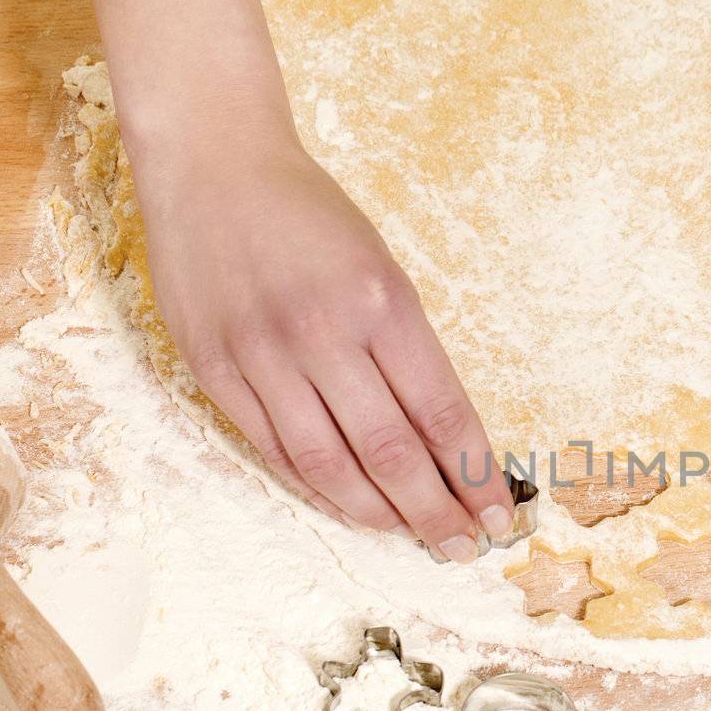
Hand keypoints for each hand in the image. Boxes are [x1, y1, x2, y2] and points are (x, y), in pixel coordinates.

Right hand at [133, 138, 513, 562]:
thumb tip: (445, 439)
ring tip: (414, 536)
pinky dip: (318, 488)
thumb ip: (409, 351)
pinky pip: (275, 450)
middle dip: (436, 511)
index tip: (499, 512)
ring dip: (379, 514)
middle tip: (464, 546)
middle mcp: (322, 335)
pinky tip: (352, 506)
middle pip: (391, 454)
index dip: (474, 475)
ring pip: (330, 466)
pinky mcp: (215, 370)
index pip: (441, 414)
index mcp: (381, 302)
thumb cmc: (311, 215)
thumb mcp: (382, 268)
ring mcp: (263, 357)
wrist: (212, 165)